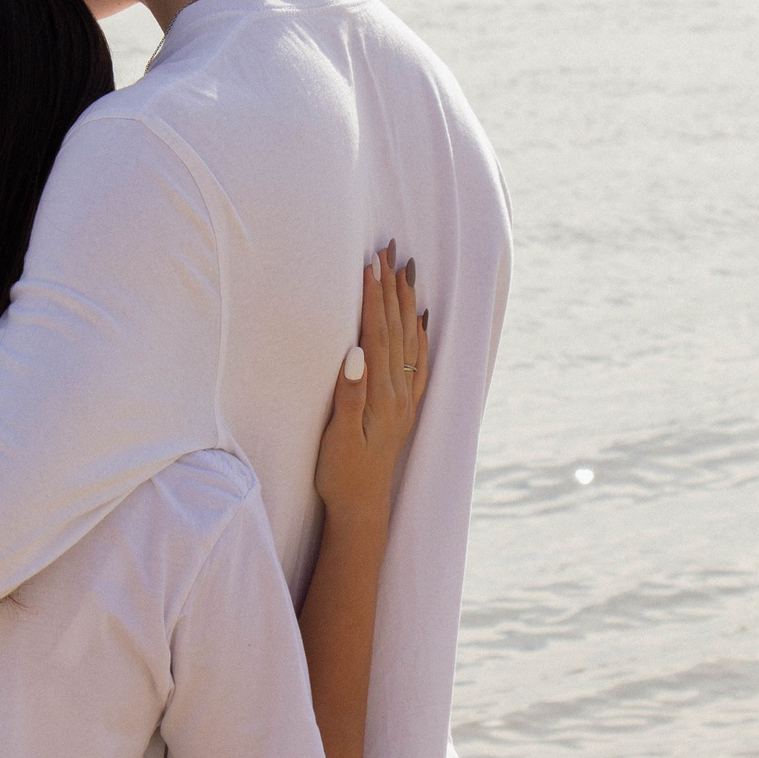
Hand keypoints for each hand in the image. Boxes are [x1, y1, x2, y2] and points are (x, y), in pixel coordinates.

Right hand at [313, 243, 429, 524]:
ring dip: (404, 302)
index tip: (369, 262)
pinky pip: (418, 362)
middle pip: (396, 329)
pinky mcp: (404, 408)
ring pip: (408, 340)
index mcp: (381, 395)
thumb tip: (356, 352)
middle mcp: (399, 392)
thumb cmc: (341, 473)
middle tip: (388, 249)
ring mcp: (404, 400)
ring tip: (404, 269)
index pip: (378, 334)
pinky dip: (419, 335)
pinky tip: (419, 317)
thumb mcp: (338, 436)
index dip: (373, 296)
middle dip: (391, 287)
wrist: (362, 508)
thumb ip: (349, 395)